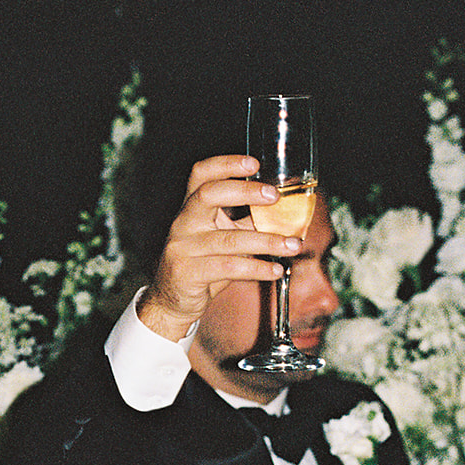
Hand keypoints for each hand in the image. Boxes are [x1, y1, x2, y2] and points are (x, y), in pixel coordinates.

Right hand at [138, 156, 302, 341]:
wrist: (172, 301)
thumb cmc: (202, 265)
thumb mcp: (223, 237)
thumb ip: (247, 221)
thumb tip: (285, 211)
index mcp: (191, 208)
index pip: (201, 174)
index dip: (226, 164)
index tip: (254, 164)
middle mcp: (183, 223)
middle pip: (208, 194)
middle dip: (245, 191)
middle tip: (275, 196)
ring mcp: (182, 248)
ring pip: (228, 239)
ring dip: (266, 241)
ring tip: (292, 245)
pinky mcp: (187, 273)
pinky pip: (228, 267)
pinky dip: (256, 268)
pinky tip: (275, 270)